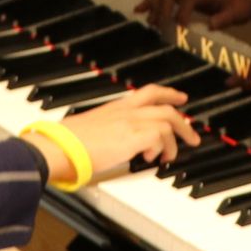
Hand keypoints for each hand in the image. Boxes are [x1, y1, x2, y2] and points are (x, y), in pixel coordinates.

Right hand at [26, 84, 198, 180]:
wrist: (59, 146)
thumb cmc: (67, 142)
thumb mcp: (90, 130)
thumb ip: (105, 133)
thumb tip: (108, 146)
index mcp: (116, 106)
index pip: (149, 92)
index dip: (168, 93)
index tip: (180, 98)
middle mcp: (126, 110)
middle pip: (166, 107)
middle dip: (183, 122)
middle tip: (192, 134)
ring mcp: (131, 121)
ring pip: (168, 120)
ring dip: (175, 140)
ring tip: (170, 155)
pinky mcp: (133, 136)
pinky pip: (160, 136)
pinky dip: (161, 148)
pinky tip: (153, 158)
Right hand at [136, 0, 250, 30]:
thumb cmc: (238, 5)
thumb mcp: (237, 13)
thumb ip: (225, 18)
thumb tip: (211, 25)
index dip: (182, 12)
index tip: (179, 29)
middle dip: (162, 8)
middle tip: (159, 27)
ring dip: (153, 4)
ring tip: (150, 23)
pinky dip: (148, 0)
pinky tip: (138, 11)